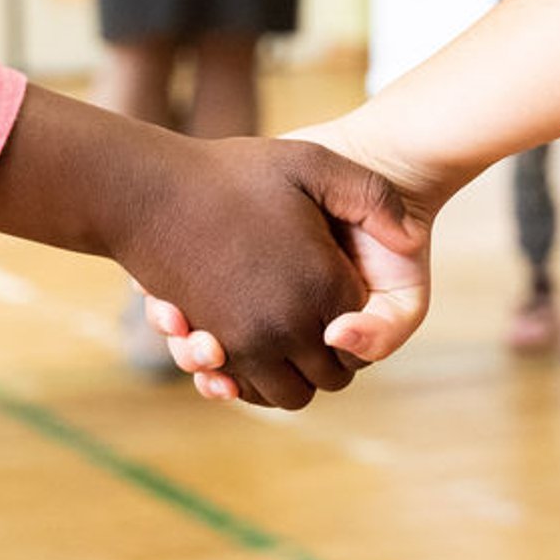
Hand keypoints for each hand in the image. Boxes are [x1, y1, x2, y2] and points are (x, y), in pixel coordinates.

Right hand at [0, 87, 422, 409]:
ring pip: (290, 396)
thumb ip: (373, 196)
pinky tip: (251, 345)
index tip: (340, 291)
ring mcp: (245, 344)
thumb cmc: (230, 173)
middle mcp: (288, 325)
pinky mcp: (208, 350)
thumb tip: (412, 238)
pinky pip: (245, 391)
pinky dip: (251, 381)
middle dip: (331, 357)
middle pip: (332, 376)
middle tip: (320, 321)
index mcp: (324, 284)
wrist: (147, 190)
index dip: (355, 318)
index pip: (362, 333)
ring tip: (287, 338)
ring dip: (293, 377)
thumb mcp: (314, 163)